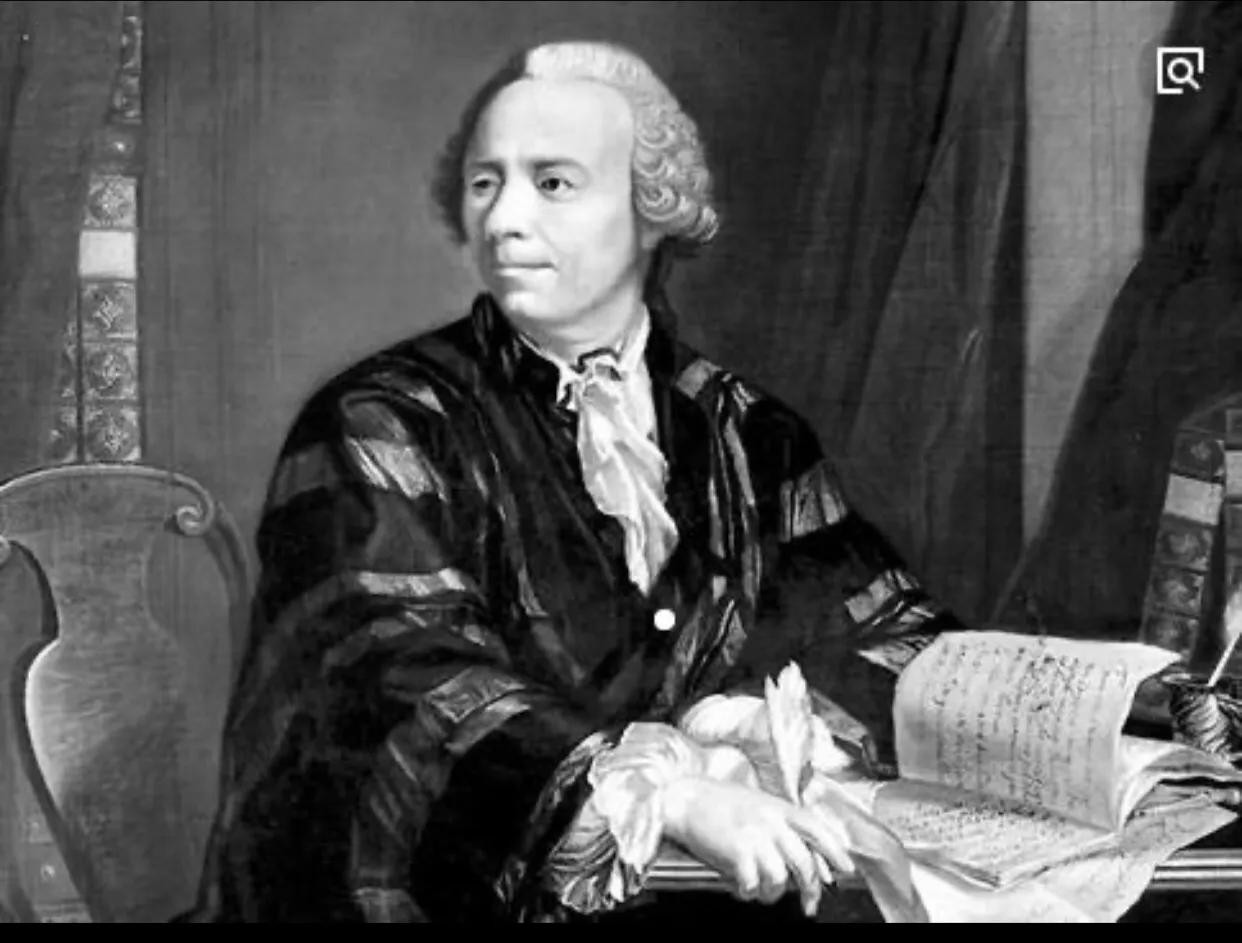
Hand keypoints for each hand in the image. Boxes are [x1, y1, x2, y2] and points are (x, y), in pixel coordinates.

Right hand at [661, 775, 854, 917]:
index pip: (817, 829)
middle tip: (808, 904)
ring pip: (781, 878)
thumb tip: (804, 852)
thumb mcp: (757, 803)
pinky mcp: (737, 851)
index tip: (846, 870)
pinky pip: (754, 884)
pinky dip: (749, 892)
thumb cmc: (718, 802)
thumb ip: (781, 823)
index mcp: (779, 807)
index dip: (835, 851)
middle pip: (804, 862)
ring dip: (773, 893)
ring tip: (761, 891)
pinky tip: (741, 888)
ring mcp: (755, 836)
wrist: (684, 798)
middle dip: (810, 889)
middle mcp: (771, 821)